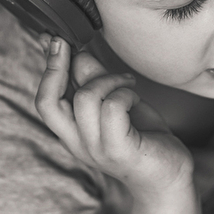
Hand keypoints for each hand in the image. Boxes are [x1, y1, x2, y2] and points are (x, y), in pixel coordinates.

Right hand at [35, 36, 193, 198]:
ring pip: (86, 98)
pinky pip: (112, 108)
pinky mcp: (119, 150)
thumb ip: (94, 80)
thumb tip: (75, 52)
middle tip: (71, 44)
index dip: (47, 67)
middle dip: (57, 66)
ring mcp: (97, 149)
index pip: (44, 100)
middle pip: (48, 103)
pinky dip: (125, 94)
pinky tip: (135, 98)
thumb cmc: (142, 137)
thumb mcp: (115, 101)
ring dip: (110, 80)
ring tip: (127, 84)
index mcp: (72, 131)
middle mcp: (78, 142)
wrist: (168, 175)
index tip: (53, 38)